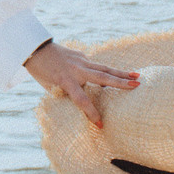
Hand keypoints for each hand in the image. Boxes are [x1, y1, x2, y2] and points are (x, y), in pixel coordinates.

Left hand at [24, 40, 139, 127]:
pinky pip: (96, 66)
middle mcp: (76, 69)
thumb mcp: (50, 87)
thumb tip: (83, 103)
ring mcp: (80, 60)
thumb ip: (67, 93)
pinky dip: (107, 71)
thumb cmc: (41, 72)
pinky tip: (121, 75)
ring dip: (121, 73)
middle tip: (136, 86)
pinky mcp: (82, 56)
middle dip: (120, 82)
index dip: (91, 113)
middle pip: (101, 77)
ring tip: (137, 77)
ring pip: (104, 68)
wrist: (35, 49)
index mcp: (65, 80)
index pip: (81, 99)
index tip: (100, 124)